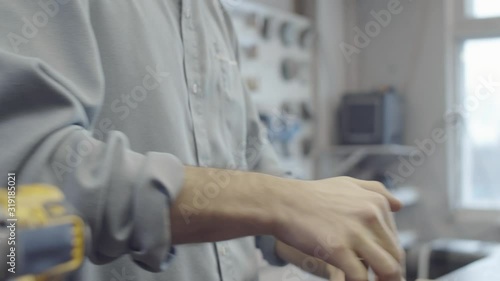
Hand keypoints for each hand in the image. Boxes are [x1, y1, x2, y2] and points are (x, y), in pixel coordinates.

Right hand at [273, 176, 403, 280]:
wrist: (281, 202)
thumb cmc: (311, 195)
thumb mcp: (347, 183)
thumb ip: (375, 191)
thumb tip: (399, 205)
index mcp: (376, 202)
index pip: (394, 239)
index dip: (385, 256)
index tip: (371, 263)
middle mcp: (371, 215)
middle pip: (395, 255)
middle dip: (388, 273)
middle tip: (374, 278)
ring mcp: (355, 232)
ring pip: (388, 268)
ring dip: (382, 280)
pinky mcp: (338, 249)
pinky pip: (360, 277)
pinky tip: (345, 280)